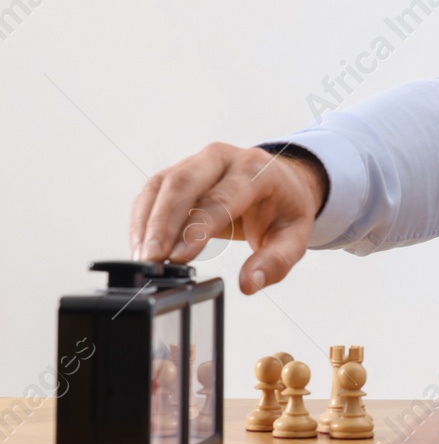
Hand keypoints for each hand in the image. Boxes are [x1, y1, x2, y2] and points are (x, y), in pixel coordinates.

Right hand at [127, 143, 326, 294]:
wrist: (280, 183)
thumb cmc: (284, 209)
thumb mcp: (294, 236)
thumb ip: (275, 261)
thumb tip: (249, 284)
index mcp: (256, 170)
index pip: (221, 197)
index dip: (197, 228)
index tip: (177, 257)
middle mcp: (223, 158)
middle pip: (183, 183)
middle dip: (162, 223)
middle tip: (150, 260)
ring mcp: (197, 162)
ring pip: (162, 185)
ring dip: (147, 223)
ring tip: (142, 259)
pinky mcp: (178, 172)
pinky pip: (153, 192)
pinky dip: (142, 220)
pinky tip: (140, 247)